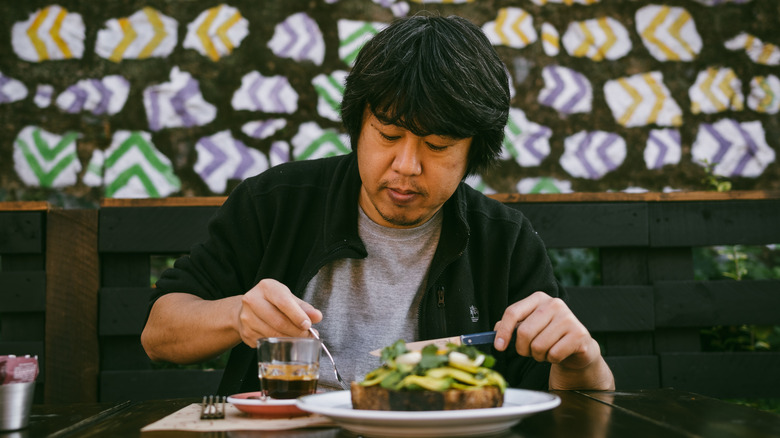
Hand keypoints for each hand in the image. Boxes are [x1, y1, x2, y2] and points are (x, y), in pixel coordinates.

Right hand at [236, 279, 322, 347]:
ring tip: (300, 338)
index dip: (297, 315)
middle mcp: (252, 300)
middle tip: (308, 335)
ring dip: (289, 339)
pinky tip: (285, 340)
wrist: (248, 308)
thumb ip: (304, 307)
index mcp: (266, 287)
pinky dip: (278, 344)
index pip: (284, 302)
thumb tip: (317, 316)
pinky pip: (266, 342)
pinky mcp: (245, 332)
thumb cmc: (273, 302)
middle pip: (278, 321)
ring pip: (272, 334)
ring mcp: (246, 318)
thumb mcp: (288, 298)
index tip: (308, 325)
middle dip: (296, 331)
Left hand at [493, 291, 613, 388]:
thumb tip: (495, 333)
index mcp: (538, 298)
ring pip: (539, 346)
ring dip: (539, 356)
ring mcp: (568, 317)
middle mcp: (554, 304)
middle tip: (529, 351)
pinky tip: (558, 354)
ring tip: (546, 351)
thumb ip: (511, 326)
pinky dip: (552, 359)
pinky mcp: (579, 333)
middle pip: (524, 332)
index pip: (513, 312)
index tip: (499, 346)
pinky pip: (554, 354)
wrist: (578, 346)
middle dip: (523, 349)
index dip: (503, 332)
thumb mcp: (529, 327)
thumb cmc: (548, 335)